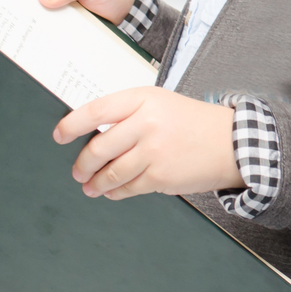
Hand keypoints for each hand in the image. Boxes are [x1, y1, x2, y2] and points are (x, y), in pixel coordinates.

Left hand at [52, 86, 241, 199]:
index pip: (96, 110)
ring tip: (90, 186)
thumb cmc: (194, 122)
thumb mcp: (160, 103)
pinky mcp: (160, 175)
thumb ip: (129, 115)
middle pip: (99, 147)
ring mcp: (153, 151)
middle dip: (83, 163)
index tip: (59, 135)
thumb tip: (94, 134)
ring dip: (96, 182)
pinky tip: (112, 192)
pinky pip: (128, 187)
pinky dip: (116, 192)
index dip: (72, 124)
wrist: (231, 142)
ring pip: (111, 172)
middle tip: (78, 170)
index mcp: (143, 99)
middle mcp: (146, 123)